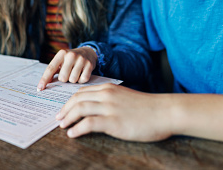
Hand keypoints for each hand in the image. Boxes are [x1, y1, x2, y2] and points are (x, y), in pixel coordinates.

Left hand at [37, 47, 97, 90]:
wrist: (87, 52)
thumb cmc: (70, 60)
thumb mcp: (61, 61)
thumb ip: (52, 72)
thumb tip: (42, 86)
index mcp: (61, 53)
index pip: (50, 68)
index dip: (44, 79)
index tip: (40, 88)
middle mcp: (71, 55)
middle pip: (62, 78)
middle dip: (64, 79)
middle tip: (67, 73)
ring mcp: (81, 60)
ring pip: (72, 80)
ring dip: (73, 80)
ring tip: (75, 73)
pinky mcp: (89, 65)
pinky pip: (82, 80)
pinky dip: (81, 80)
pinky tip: (81, 74)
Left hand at [56, 83, 174, 141]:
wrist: (164, 112)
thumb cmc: (148, 108)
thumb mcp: (125, 97)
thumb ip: (111, 99)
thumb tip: (98, 108)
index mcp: (109, 88)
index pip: (82, 92)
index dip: (70, 101)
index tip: (64, 109)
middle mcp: (106, 95)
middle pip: (77, 99)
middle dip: (65, 109)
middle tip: (58, 118)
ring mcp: (109, 108)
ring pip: (80, 108)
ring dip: (67, 117)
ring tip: (62, 125)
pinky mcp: (113, 122)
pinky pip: (88, 123)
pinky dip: (77, 128)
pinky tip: (72, 134)